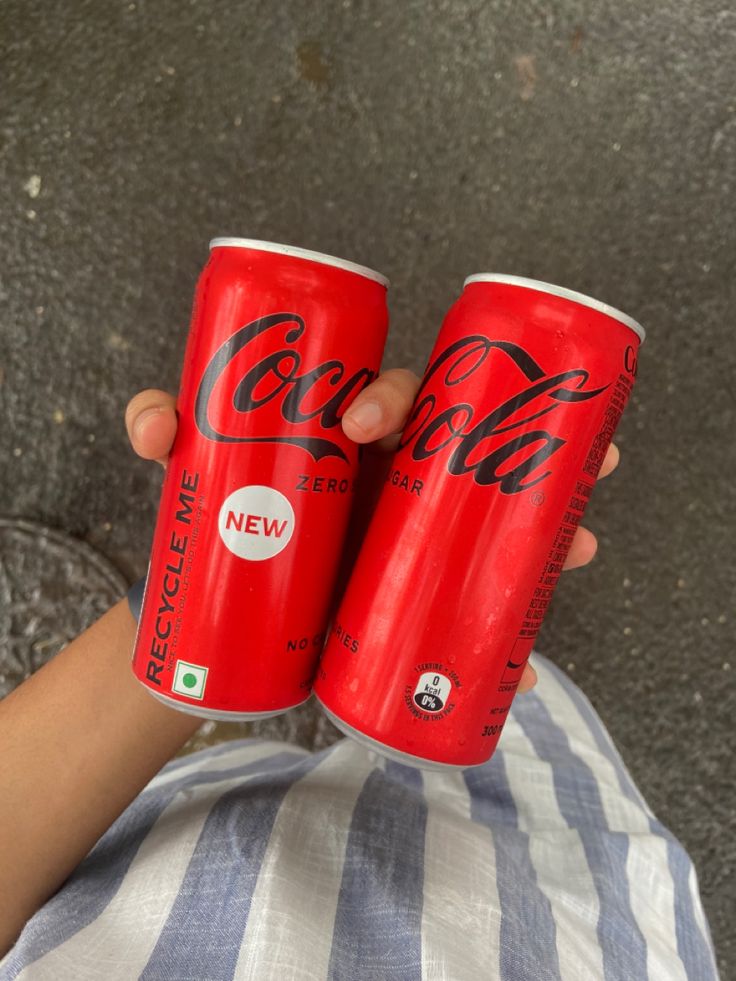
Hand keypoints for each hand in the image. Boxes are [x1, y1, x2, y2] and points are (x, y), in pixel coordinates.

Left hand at [125, 373, 619, 694]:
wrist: (223, 613)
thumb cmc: (219, 520)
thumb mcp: (192, 474)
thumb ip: (159, 432)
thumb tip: (154, 426)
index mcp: (348, 435)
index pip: (386, 392)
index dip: (386, 394)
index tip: (359, 425)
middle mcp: (394, 472)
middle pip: (466, 444)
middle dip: (518, 434)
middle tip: (531, 449)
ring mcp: (413, 523)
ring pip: (496, 505)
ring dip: (549, 511)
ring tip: (583, 538)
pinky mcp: (420, 580)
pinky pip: (484, 582)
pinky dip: (516, 605)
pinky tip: (547, 628)